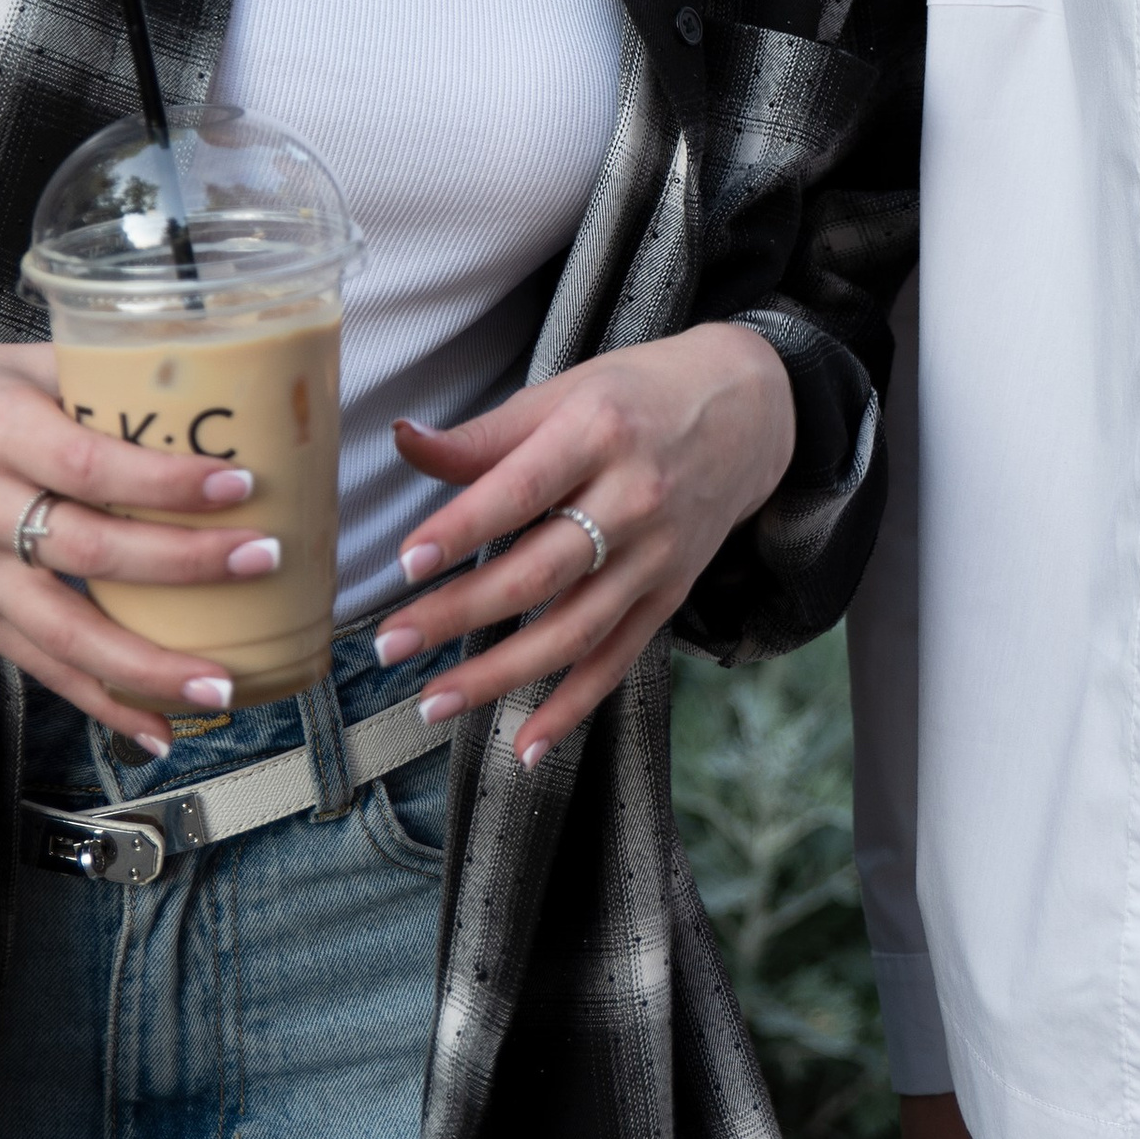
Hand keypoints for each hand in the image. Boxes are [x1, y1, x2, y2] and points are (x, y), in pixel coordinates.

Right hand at [0, 279, 293, 749]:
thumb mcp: (10, 361)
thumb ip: (97, 373)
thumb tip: (205, 378)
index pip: (87, 464)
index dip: (164, 483)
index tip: (238, 486)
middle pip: (87, 553)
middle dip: (184, 567)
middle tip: (261, 563)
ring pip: (63, 634)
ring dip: (147, 667)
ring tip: (220, 683)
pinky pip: (39, 667)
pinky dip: (100, 701)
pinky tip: (156, 725)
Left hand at [370, 321, 795, 765]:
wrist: (750, 411)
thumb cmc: (637, 396)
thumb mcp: (565, 393)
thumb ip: (485, 435)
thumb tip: (403, 442)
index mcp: (597, 434)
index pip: (520, 491)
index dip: (462, 529)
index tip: (406, 563)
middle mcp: (633, 498)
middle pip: (538, 571)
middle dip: (458, 614)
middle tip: (388, 645)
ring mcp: (657, 554)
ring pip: (573, 630)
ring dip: (501, 676)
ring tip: (433, 704)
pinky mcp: (671, 593)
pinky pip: (618, 659)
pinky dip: (574, 707)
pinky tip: (526, 745)